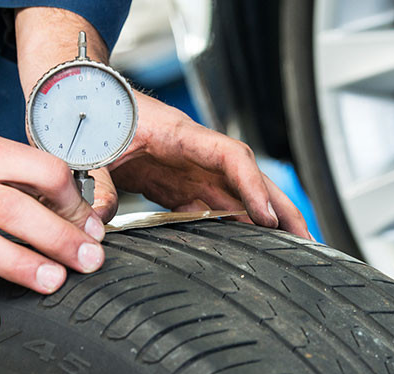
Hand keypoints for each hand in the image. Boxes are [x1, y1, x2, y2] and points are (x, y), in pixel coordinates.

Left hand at [91, 92, 310, 238]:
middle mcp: (195, 154)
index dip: (252, 187)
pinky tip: (248, 249)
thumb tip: (98, 219)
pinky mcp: (179, 186)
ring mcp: (191, 171)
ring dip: (264, 223)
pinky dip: (235, 228)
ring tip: (289, 251)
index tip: (267, 218)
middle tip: (306, 240)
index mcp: (181, 135)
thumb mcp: (91, 147)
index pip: (232, 157)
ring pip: (238, 197)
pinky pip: (215, 208)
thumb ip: (98, 182)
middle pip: (250, 179)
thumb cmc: (95, 113)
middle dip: (280, 208)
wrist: (87, 103)